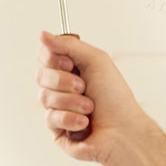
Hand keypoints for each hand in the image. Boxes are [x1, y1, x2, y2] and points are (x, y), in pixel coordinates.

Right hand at [36, 31, 151, 165]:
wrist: (124, 130)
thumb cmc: (116, 97)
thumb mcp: (96, 61)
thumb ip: (68, 45)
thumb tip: (42, 34)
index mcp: (72, 70)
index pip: (45, 56)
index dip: (54, 59)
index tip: (71, 64)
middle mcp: (63, 88)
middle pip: (41, 75)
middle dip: (64, 81)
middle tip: (84, 87)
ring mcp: (58, 108)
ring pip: (45, 97)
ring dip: (72, 101)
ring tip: (90, 107)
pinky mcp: (57, 129)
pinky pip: (50, 118)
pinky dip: (71, 118)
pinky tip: (85, 123)